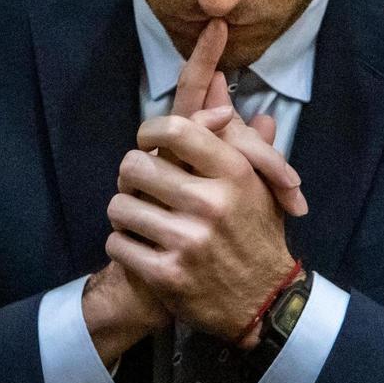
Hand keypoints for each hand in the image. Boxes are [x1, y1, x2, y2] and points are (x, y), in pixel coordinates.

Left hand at [83, 18, 304, 359]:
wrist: (266, 302)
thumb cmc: (257, 232)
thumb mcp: (259, 180)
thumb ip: (234, 130)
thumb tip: (217, 80)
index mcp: (234, 173)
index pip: (175, 130)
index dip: (149, 130)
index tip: (147, 141)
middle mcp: (211, 203)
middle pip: (134, 166)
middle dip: (131, 175)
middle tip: (140, 185)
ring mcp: (187, 241)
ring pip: (119, 206)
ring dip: (124, 212)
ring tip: (138, 218)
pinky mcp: (167, 275)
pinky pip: (117, 243)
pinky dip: (122, 244)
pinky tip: (139, 246)